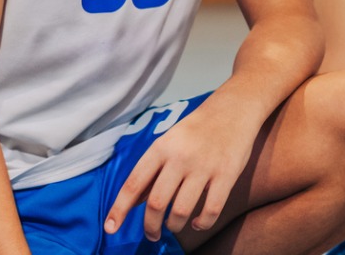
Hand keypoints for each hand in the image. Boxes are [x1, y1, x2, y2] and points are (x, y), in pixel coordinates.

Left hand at [105, 102, 261, 242]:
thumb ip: (152, 170)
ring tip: (173, 227)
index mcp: (160, 148)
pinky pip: (211, 210)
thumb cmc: (196, 130)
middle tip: (152, 235)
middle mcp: (180, 157)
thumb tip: (134, 201)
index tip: (110, 228)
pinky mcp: (226, 175)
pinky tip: (197, 222)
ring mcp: (204, 167)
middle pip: (156, 203)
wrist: (234, 109)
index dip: (120, 209)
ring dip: (173, 226)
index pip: (133, 184)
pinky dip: (202, 224)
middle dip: (150, 226)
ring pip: (181, 211)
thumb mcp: (169, 142)